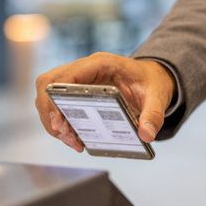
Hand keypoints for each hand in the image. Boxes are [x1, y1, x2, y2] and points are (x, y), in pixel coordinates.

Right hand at [35, 53, 176, 152]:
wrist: (150, 79)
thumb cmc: (151, 82)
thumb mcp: (157, 97)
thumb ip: (153, 115)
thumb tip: (146, 134)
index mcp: (101, 64)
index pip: (67, 75)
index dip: (56, 98)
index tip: (60, 122)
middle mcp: (84, 69)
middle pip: (49, 85)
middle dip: (49, 113)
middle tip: (65, 135)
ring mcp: (76, 79)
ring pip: (47, 95)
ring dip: (53, 121)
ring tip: (72, 141)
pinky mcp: (74, 91)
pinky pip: (56, 105)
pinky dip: (59, 123)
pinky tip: (74, 138)